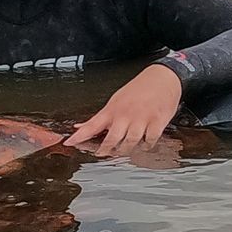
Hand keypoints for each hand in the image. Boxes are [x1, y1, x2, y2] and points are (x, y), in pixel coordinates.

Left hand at [67, 63, 183, 157]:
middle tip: (104, 154)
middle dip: (106, 150)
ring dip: (127, 150)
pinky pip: (149, 140)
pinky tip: (145, 143)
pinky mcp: (156, 122)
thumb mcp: (116, 100)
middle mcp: (125, 114)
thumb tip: (80, 127)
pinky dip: (146, 145)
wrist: (162, 78)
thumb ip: (99, 118)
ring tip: (125, 150)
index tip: (69, 142)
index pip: (92, 125)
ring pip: (130, 142)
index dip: (79, 135)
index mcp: (113, 109)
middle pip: (111, 139)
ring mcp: (141, 118)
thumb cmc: (139, 89)